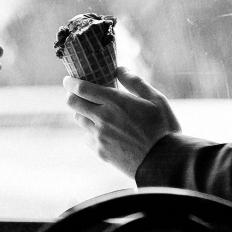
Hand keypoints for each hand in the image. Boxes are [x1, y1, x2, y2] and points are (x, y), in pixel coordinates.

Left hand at [65, 66, 180, 177]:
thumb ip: (135, 82)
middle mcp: (103, 118)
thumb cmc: (164, 128)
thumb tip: (119, 69)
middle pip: (73, 103)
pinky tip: (105, 132)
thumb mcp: (156, 99)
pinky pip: (88, 138)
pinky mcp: (101, 152)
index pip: (82, 88)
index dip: (71, 83)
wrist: (164, 163)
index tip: (68, 80)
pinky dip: (92, 132)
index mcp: (116, 102)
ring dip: (83, 113)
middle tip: (79, 94)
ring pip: (79, 120)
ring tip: (96, 112)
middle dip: (72, 95)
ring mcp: (100, 136)